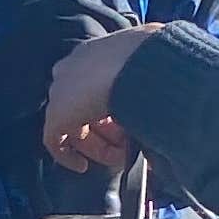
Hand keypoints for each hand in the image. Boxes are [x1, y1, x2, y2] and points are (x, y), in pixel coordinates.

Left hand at [44, 26, 153, 174]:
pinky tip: (82, 166)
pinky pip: (54, 140)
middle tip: (128, 145)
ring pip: (74, 123)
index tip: (133, 128)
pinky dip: (67, 155)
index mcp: (99, 51)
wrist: (143, 64)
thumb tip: (165, 116)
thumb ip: (150, 95)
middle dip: (109, 131)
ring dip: (97, 143)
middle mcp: (76, 66)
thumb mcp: (154, 77)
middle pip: (87, 106)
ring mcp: (62, 88)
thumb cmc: (158, 66)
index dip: (118, 113)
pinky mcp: (56, 112)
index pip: (101, 85)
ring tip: (119, 156)